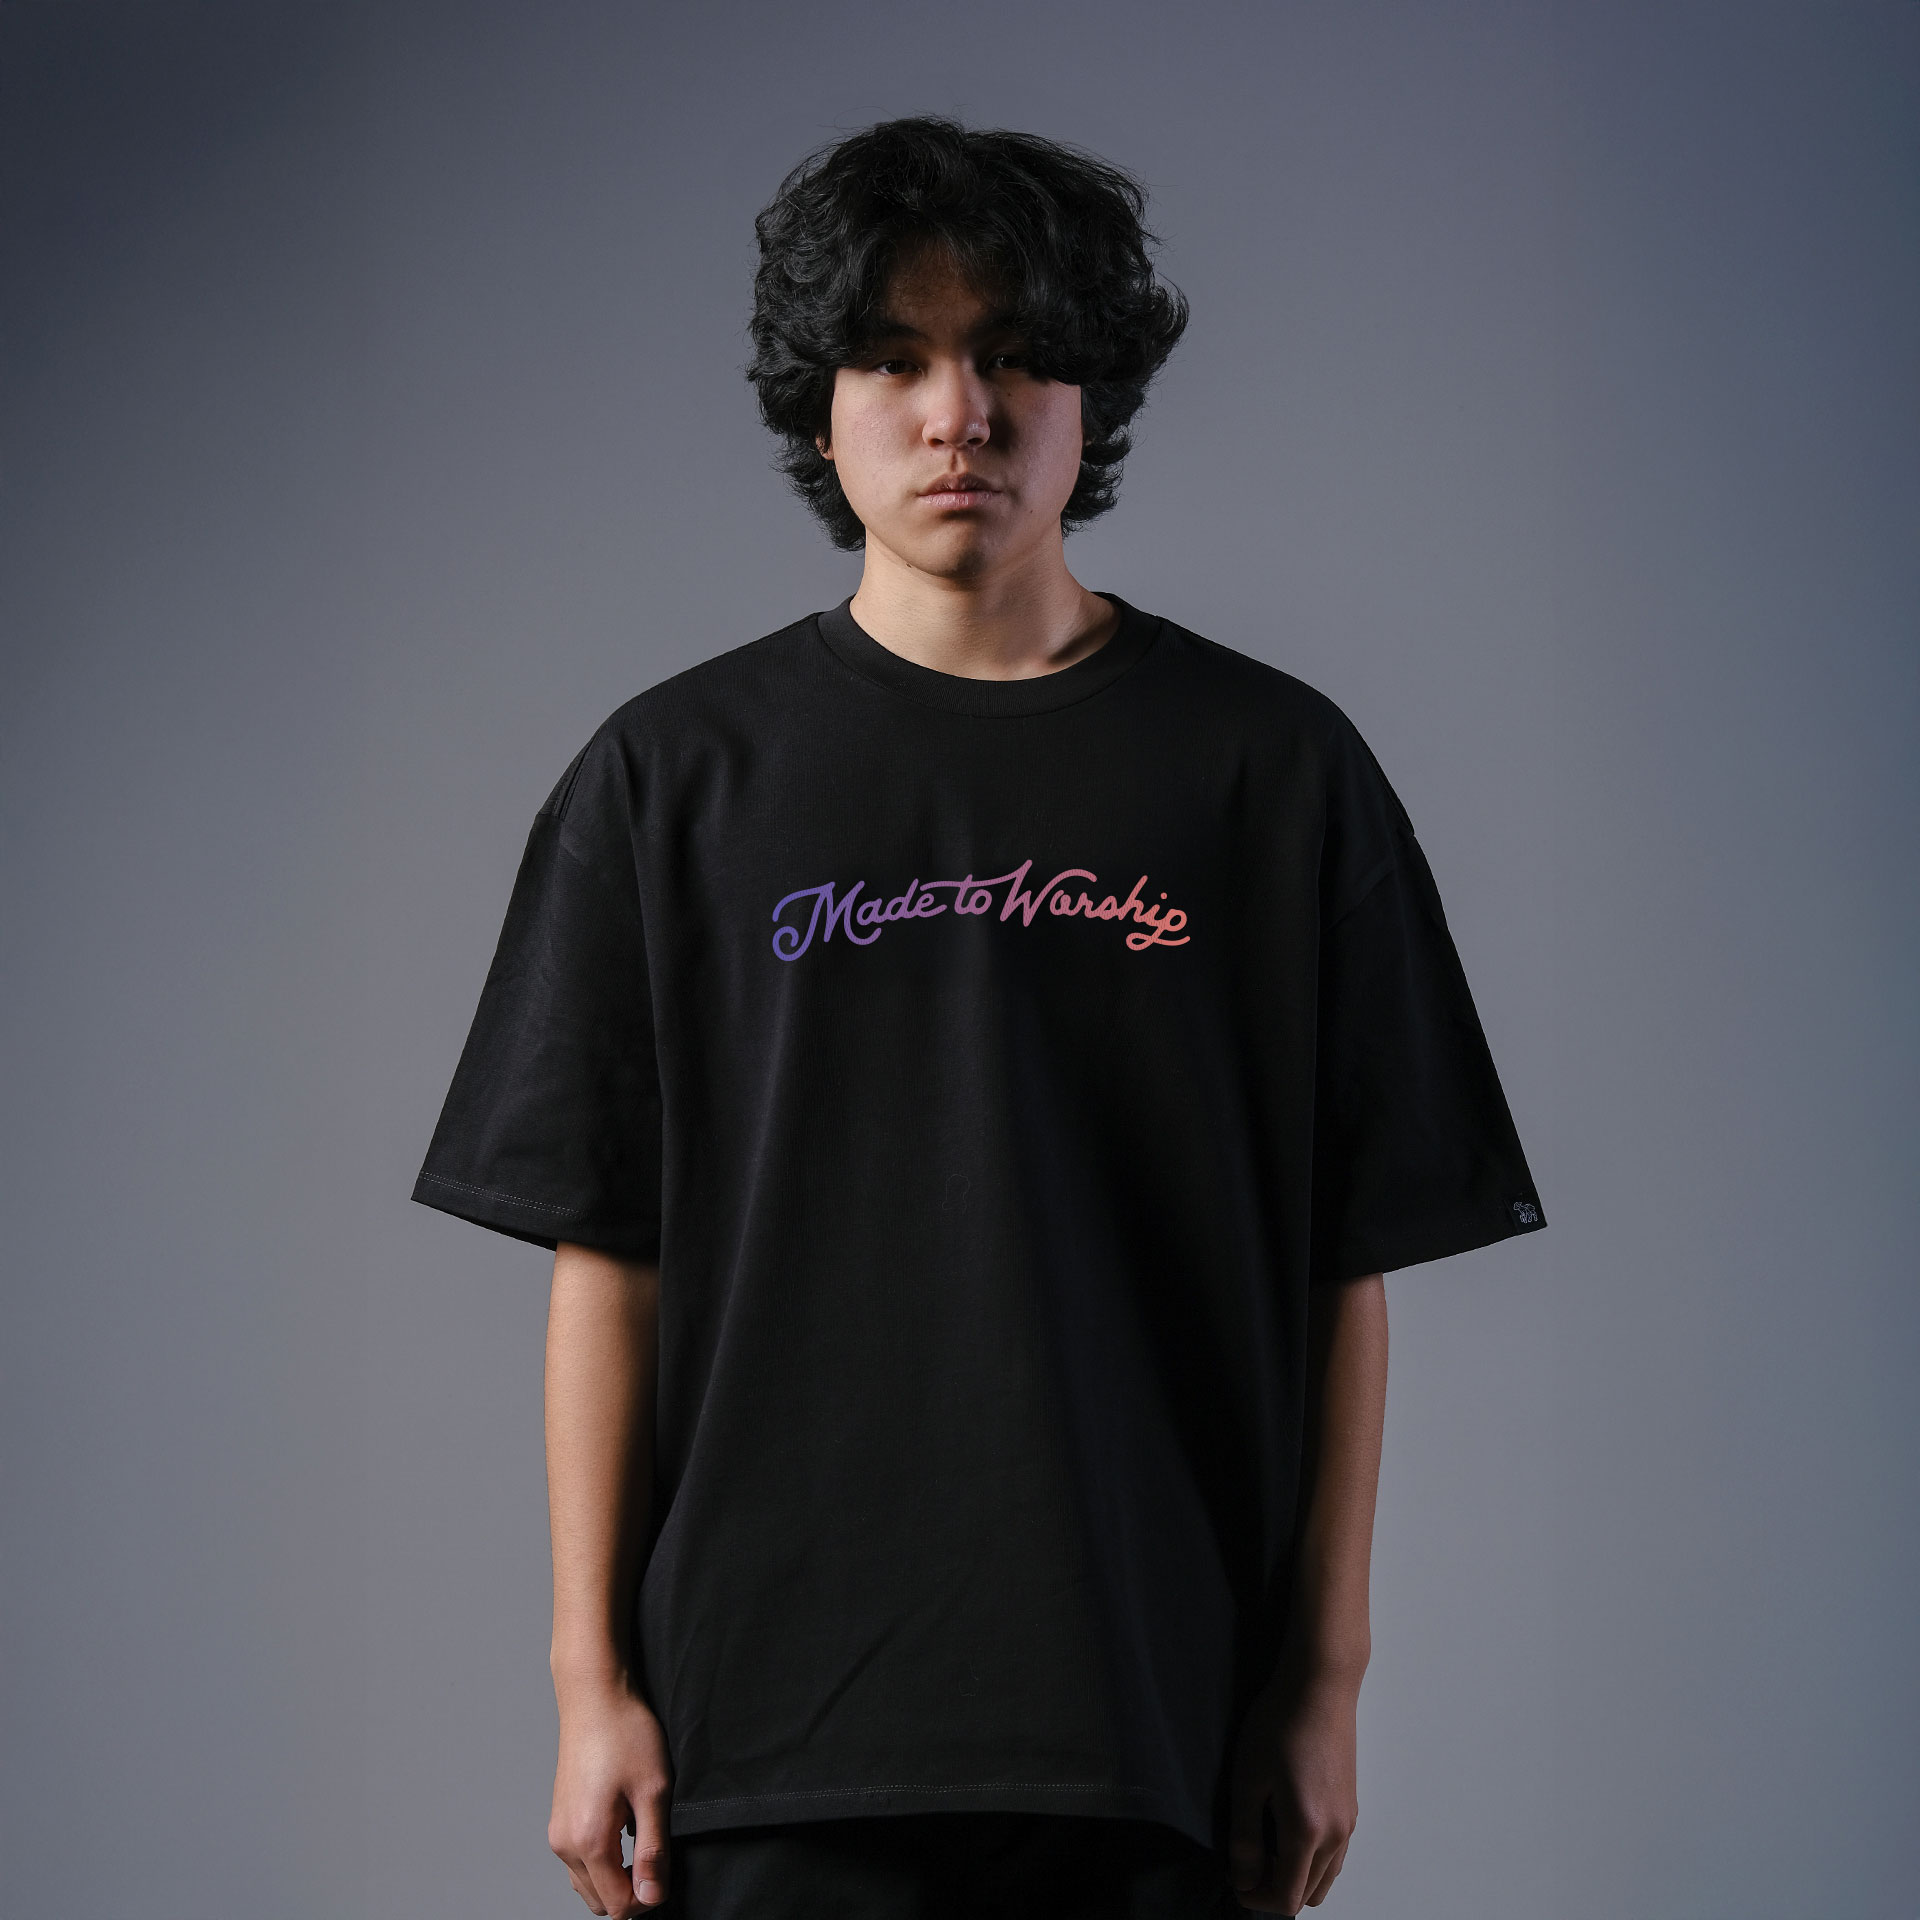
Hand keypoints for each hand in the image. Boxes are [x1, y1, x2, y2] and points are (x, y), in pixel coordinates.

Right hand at [548, 1677, 673, 1915]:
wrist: (595, 1695)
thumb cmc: (626, 1734)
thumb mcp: (654, 1791)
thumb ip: (653, 1849)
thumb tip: (652, 1897)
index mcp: (588, 1840)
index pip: (618, 1905)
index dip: (649, 1899)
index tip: (668, 1872)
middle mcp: (565, 1844)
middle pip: (600, 1901)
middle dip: (631, 1892)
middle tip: (659, 1859)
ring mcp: (558, 1832)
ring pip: (587, 1884)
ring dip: (616, 1879)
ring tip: (644, 1843)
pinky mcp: (559, 1820)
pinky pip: (579, 1862)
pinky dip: (602, 1862)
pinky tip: (624, 1831)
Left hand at [1225, 1661, 1360, 1911]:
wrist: (1320, 1687)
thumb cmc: (1279, 1725)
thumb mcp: (1248, 1780)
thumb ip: (1245, 1837)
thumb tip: (1244, 1880)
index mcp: (1308, 1832)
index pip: (1288, 1899)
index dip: (1257, 1899)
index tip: (1235, 1880)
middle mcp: (1337, 1836)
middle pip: (1310, 1894)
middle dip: (1276, 1890)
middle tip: (1247, 1863)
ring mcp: (1349, 1822)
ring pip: (1326, 1877)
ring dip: (1297, 1876)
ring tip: (1265, 1846)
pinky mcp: (1352, 1807)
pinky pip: (1335, 1855)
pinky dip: (1313, 1860)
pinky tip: (1287, 1828)